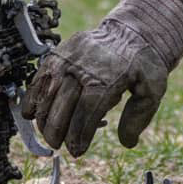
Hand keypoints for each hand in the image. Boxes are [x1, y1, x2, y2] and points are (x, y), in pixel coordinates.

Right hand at [23, 19, 167, 154]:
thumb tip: (126, 142)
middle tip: (59, 146)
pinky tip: (30, 113)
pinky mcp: (60, 51)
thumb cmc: (142, 64)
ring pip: (47, 91)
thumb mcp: (152, 88)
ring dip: (43, 119)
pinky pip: (39, 75)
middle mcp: (85, 65)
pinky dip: (31, 96)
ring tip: (49, 135)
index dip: (78, 135)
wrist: (132, 32)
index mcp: (108, 76)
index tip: (77, 151)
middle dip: (57, 132)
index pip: (86, 111)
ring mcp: (69, 56)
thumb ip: (139, 116)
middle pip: (62, 104)